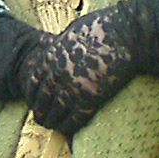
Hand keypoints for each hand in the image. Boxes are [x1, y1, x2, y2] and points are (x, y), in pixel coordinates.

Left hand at [17, 5, 146, 136]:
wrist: (125, 35)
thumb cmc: (103, 27)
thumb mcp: (72, 31)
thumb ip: (59, 42)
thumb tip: (48, 43)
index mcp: (50, 57)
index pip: (33, 82)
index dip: (33, 94)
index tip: (34, 100)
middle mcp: (56, 75)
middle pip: (42, 101)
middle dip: (40, 112)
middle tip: (41, 119)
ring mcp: (72, 88)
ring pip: (56, 113)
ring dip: (53, 122)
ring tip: (52, 126)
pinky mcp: (89, 99)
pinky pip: (74, 119)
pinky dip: (69, 126)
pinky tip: (67, 130)